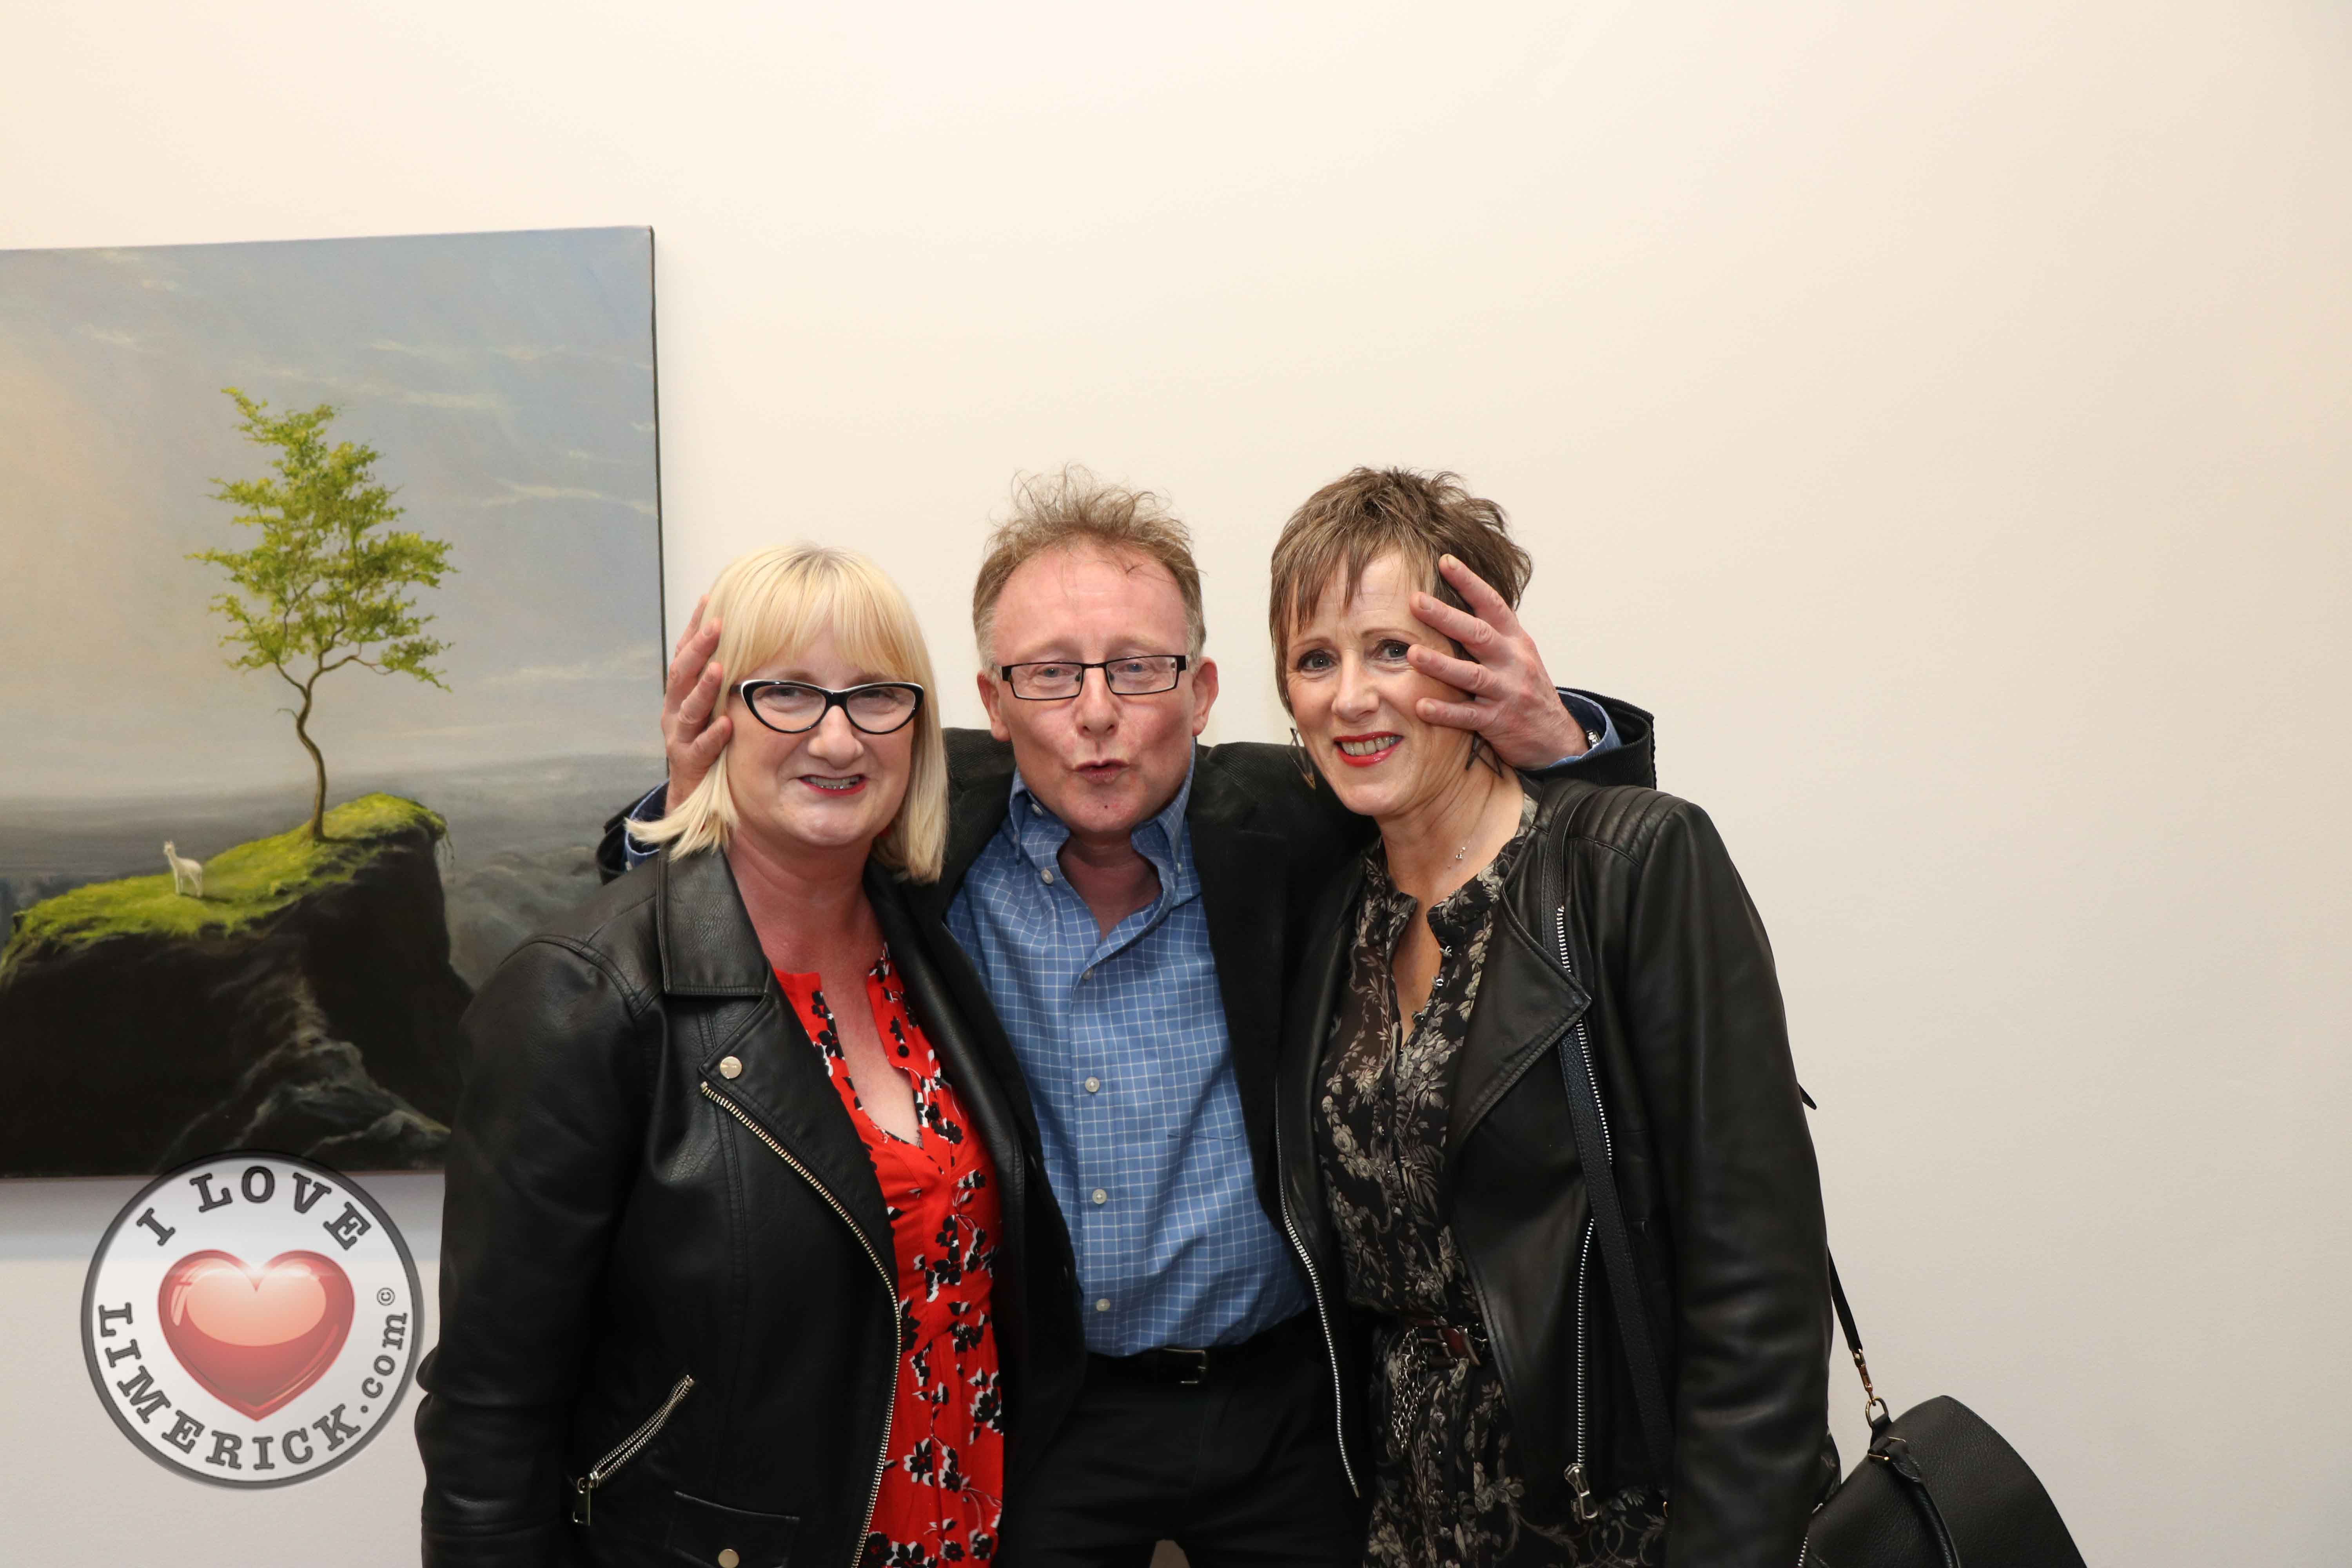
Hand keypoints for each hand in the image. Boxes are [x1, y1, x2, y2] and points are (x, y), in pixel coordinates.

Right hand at [661, 594, 730, 812]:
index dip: (693, 628)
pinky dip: (712, 736)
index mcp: (679, 694)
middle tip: (716, 624)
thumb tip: (746, 643)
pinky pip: (700, 748)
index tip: (708, 600)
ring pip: (688, 709)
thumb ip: (721, 680)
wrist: (692, 793)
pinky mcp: (687, 763)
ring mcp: (678, 737)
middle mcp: (674, 711)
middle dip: (699, 648)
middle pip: (682, 674)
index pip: (684, 655)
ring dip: (704, 687)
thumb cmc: (707, 743)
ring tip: (720, 668)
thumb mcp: (711, 707)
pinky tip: (727, 724)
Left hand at [1407, 554, 1585, 768]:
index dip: (1469, 582)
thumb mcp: (1518, 654)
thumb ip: (1492, 632)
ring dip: (1441, 664)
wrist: (1556, 736)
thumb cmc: (1527, 690)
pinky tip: (1421, 706)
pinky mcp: (1499, 722)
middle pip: (1478, 634)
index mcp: (1515, 640)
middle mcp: (1513, 662)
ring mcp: (1507, 692)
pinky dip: (1445, 712)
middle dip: (1446, 616)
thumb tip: (1457, 602)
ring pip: (1471, 675)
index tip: (1445, 561)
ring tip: (1412, 654)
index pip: (1492, 605)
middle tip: (1416, 601)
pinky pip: (1468, 716)